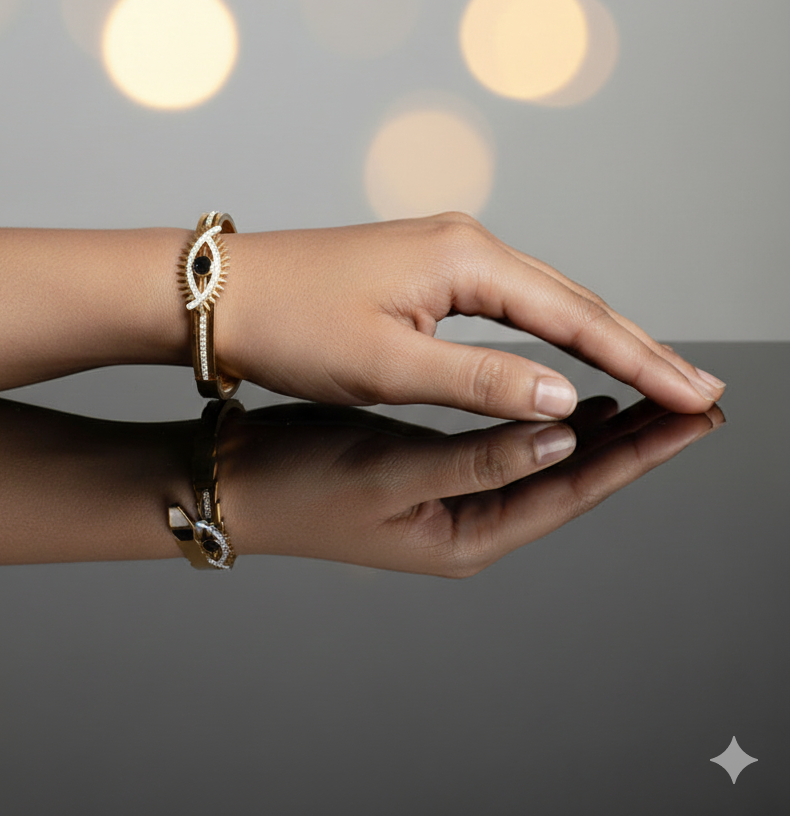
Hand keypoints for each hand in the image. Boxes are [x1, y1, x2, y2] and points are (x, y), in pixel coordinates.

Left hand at [218, 213, 725, 421]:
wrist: (222, 293)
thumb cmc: (292, 325)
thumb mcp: (388, 365)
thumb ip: (483, 381)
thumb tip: (568, 396)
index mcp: (464, 258)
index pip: (575, 319)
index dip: (641, 362)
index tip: (694, 396)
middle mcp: (467, 242)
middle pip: (575, 301)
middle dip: (641, 349)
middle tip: (701, 392)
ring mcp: (449, 250)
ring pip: (547, 299)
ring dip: (604, 339)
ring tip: (660, 376)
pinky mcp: (430, 267)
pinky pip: (514, 300)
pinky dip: (556, 329)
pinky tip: (577, 350)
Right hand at [218, 397, 723, 575]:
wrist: (236, 481)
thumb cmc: (304, 484)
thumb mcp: (392, 472)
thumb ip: (480, 457)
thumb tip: (563, 435)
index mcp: (470, 536)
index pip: (577, 488)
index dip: (639, 452)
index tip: (692, 418)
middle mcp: (473, 523)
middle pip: (574, 476)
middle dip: (638, 441)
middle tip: (694, 403)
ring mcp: (456, 497)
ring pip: (549, 457)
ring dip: (601, 427)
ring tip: (649, 394)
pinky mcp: (439, 467)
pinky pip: (514, 441)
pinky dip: (549, 415)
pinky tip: (571, 398)